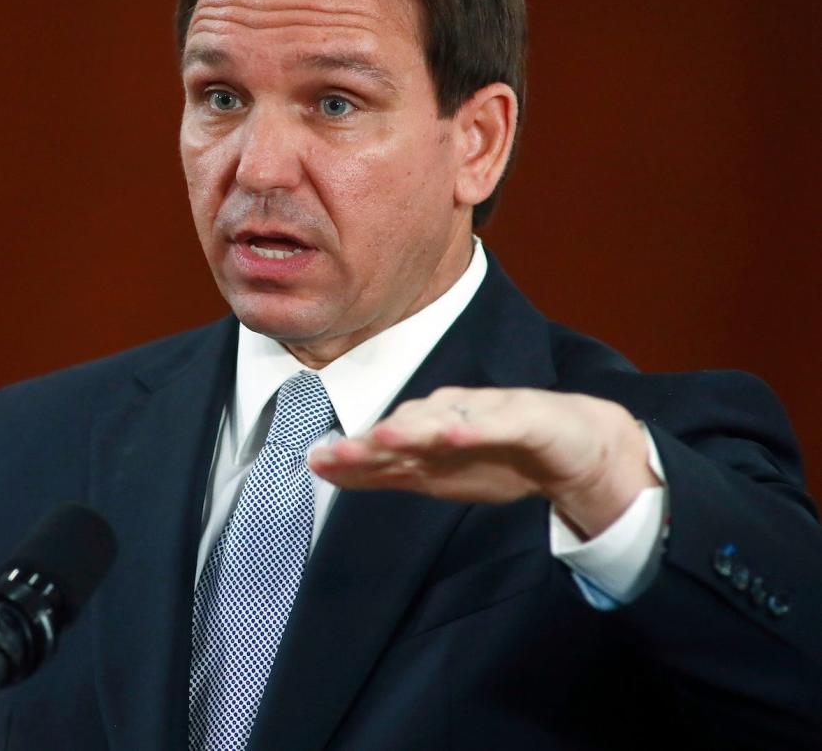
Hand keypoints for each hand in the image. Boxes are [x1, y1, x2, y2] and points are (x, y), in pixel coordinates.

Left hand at [308, 387, 658, 538]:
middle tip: (338, 452)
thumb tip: (326, 469)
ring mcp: (486, 415)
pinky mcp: (525, 418)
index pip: (382, 447)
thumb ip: (386, 472)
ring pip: (445, 420)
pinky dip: (476, 427)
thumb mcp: (438, 476)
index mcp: (428, 437)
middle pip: (405, 429)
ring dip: (415, 427)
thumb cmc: (499, 457)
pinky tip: (457, 434)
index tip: (313, 462)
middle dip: (370, 441)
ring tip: (385, 436)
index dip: (350, 456)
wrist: (577, 446)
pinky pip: (498, 423)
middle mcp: (449, 419)